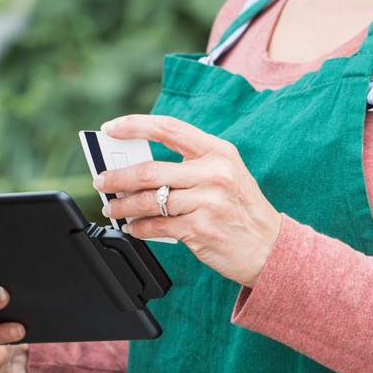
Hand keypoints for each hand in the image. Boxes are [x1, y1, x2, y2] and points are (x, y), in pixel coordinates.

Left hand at [97, 115, 282, 286]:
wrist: (271, 248)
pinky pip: (157, 226)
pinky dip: (138, 227)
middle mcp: (214, 173)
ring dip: (123, 206)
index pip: (169, 128)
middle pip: (151, 171)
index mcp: (219, 151)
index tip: (110, 128)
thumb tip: (138, 166)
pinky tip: (132, 227)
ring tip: (112, 208)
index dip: (135, 125)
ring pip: (150, 201)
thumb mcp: (226, 174)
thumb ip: (189, 165)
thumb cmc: (241, 209)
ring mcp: (207, 202)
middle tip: (102, 181)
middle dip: (118, 177)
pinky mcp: (200, 229)